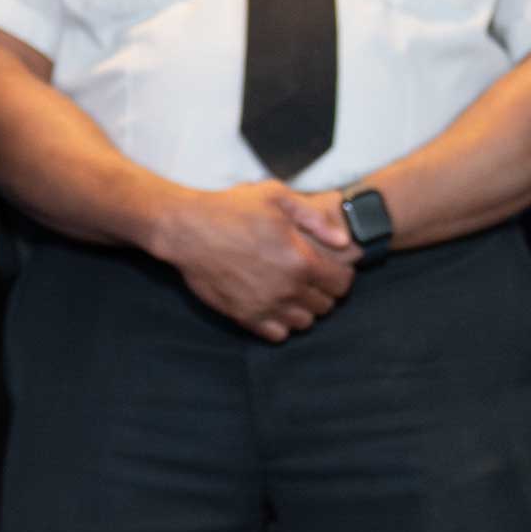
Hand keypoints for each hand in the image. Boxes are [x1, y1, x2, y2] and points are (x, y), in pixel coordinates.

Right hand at [146, 181, 354, 340]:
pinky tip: (274, 304)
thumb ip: (315, 218)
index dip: (341, 273)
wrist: (186, 230)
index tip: (331, 265)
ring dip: (304, 308)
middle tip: (311, 276)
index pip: (342, 282)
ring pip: (305, 322)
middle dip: (324, 291)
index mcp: (301, 260)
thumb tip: (344, 241)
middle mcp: (288, 288)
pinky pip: (277, 334)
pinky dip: (282, 324)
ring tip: (293, 291)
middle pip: (326, 305)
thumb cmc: (230, 209)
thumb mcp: (276, 197)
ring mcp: (266, 306)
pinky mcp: (244, 316)